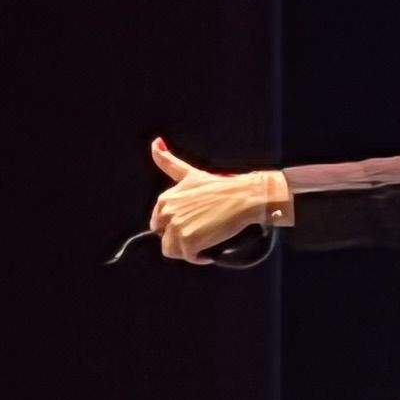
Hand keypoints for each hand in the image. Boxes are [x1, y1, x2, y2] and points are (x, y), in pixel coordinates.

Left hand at [146, 138, 285, 261]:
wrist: (244, 197)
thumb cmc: (221, 186)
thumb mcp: (190, 174)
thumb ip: (168, 161)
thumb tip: (155, 142)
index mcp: (165, 199)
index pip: (158, 223)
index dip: (174, 226)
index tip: (191, 224)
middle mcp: (167, 212)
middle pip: (164, 238)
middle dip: (179, 238)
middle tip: (200, 233)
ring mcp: (176, 227)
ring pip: (172, 250)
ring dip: (188, 250)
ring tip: (204, 242)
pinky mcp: (187, 241)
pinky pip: (188, 257)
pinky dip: (199, 257)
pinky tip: (209, 250)